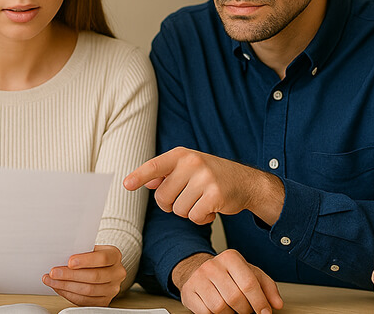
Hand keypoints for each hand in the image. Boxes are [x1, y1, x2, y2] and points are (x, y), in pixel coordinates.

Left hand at [42, 245, 126, 305]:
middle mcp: (117, 273)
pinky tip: (59, 287)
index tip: (69, 261)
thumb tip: (60, 255)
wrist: (102, 267)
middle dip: (70, 275)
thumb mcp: (90, 248)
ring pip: (88, 290)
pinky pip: (84, 301)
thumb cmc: (93, 256)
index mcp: (115, 256)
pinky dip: (69, 294)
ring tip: (52, 280)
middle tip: (54, 272)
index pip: (103, 258)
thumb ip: (80, 251)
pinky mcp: (104, 301)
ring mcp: (112, 289)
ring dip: (66, 286)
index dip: (85, 261)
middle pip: (94, 276)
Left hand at [123, 147, 284, 224]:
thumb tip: (145, 181)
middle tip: (187, 197)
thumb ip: (167, 174)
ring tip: (202, 200)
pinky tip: (211, 209)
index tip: (126, 184)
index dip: (139, 176)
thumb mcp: (189, 168)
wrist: (247, 182)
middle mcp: (192, 163)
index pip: (155, 165)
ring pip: (178, 210)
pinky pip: (194, 217)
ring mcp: (204, 178)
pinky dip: (201, 218)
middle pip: (163, 197)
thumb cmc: (212, 176)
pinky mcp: (215, 195)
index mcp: (182, 155)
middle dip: (171, 204)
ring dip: (188, 211)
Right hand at [172, 249, 282, 313]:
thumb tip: (277, 304)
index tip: (264, 313)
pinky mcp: (188, 292)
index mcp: (231, 258)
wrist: (197, 270)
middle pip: (235, 297)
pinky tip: (219, 310)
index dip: (259, 302)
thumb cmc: (227, 274)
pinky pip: (206, 313)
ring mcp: (198, 279)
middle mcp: (212, 266)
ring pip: (220, 307)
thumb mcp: (250, 274)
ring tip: (233, 310)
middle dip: (245, 310)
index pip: (248, 283)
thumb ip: (267, 287)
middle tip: (247, 311)